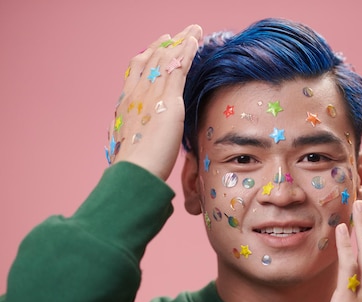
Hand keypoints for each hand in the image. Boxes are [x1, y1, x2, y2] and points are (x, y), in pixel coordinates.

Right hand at [107, 24, 202, 179]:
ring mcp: (151, 94)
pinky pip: (179, 68)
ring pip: (167, 59)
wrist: (134, 171)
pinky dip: (187, 52)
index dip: (149, 55)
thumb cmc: (133, 167)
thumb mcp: (131, 145)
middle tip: (179, 32)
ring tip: (194, 30)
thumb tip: (140, 141)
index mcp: (126, 103)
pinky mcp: (169, 100)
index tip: (158, 46)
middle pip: (152, 58)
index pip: (137, 70)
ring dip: (182, 41)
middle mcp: (136, 92)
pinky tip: (195, 42)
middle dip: (167, 43)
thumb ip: (137, 136)